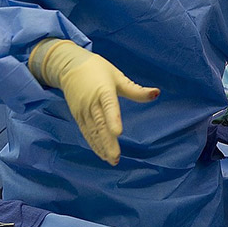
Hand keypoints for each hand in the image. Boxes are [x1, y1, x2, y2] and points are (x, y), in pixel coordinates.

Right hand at [30, 40, 159, 164]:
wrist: (70, 66)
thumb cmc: (98, 69)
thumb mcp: (117, 76)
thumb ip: (135, 90)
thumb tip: (157, 93)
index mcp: (103, 90)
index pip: (109, 105)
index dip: (113, 119)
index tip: (118, 132)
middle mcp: (91, 102)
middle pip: (100, 124)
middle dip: (107, 142)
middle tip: (115, 157)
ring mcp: (83, 110)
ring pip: (92, 131)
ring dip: (101, 146)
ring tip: (112, 160)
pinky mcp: (78, 116)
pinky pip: (86, 132)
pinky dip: (94, 144)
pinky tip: (102, 154)